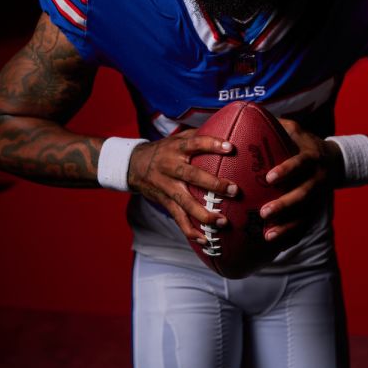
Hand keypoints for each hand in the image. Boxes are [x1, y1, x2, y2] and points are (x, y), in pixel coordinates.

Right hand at [128, 130, 238, 245]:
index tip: (230, 147)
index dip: (211, 144)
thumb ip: (198, 136)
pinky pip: (178, 218)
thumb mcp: (177, 138)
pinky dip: (190, 230)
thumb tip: (227, 128)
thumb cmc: (164, 150)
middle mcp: (170, 167)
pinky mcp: (164, 202)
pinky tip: (205, 240)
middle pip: (191, 175)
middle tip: (234, 190)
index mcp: (176, 148)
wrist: (133, 165)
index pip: (194, 143)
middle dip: (213, 183)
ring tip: (223, 221)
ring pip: (184, 202)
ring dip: (203, 214)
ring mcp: (166, 186)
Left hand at [259, 118, 344, 243]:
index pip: (301, 163)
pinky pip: (305, 225)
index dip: (287, 170)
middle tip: (264, 212)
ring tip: (268, 234)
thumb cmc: (304, 143)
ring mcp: (319, 197)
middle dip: (285, 204)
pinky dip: (291, 235)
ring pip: (305, 214)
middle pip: (304, 194)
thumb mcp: (295, 129)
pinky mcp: (316, 209)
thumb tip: (247, 110)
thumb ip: (275, 123)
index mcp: (312, 157)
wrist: (335, 161)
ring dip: (287, 225)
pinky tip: (274, 242)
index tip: (269, 178)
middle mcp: (318, 178)